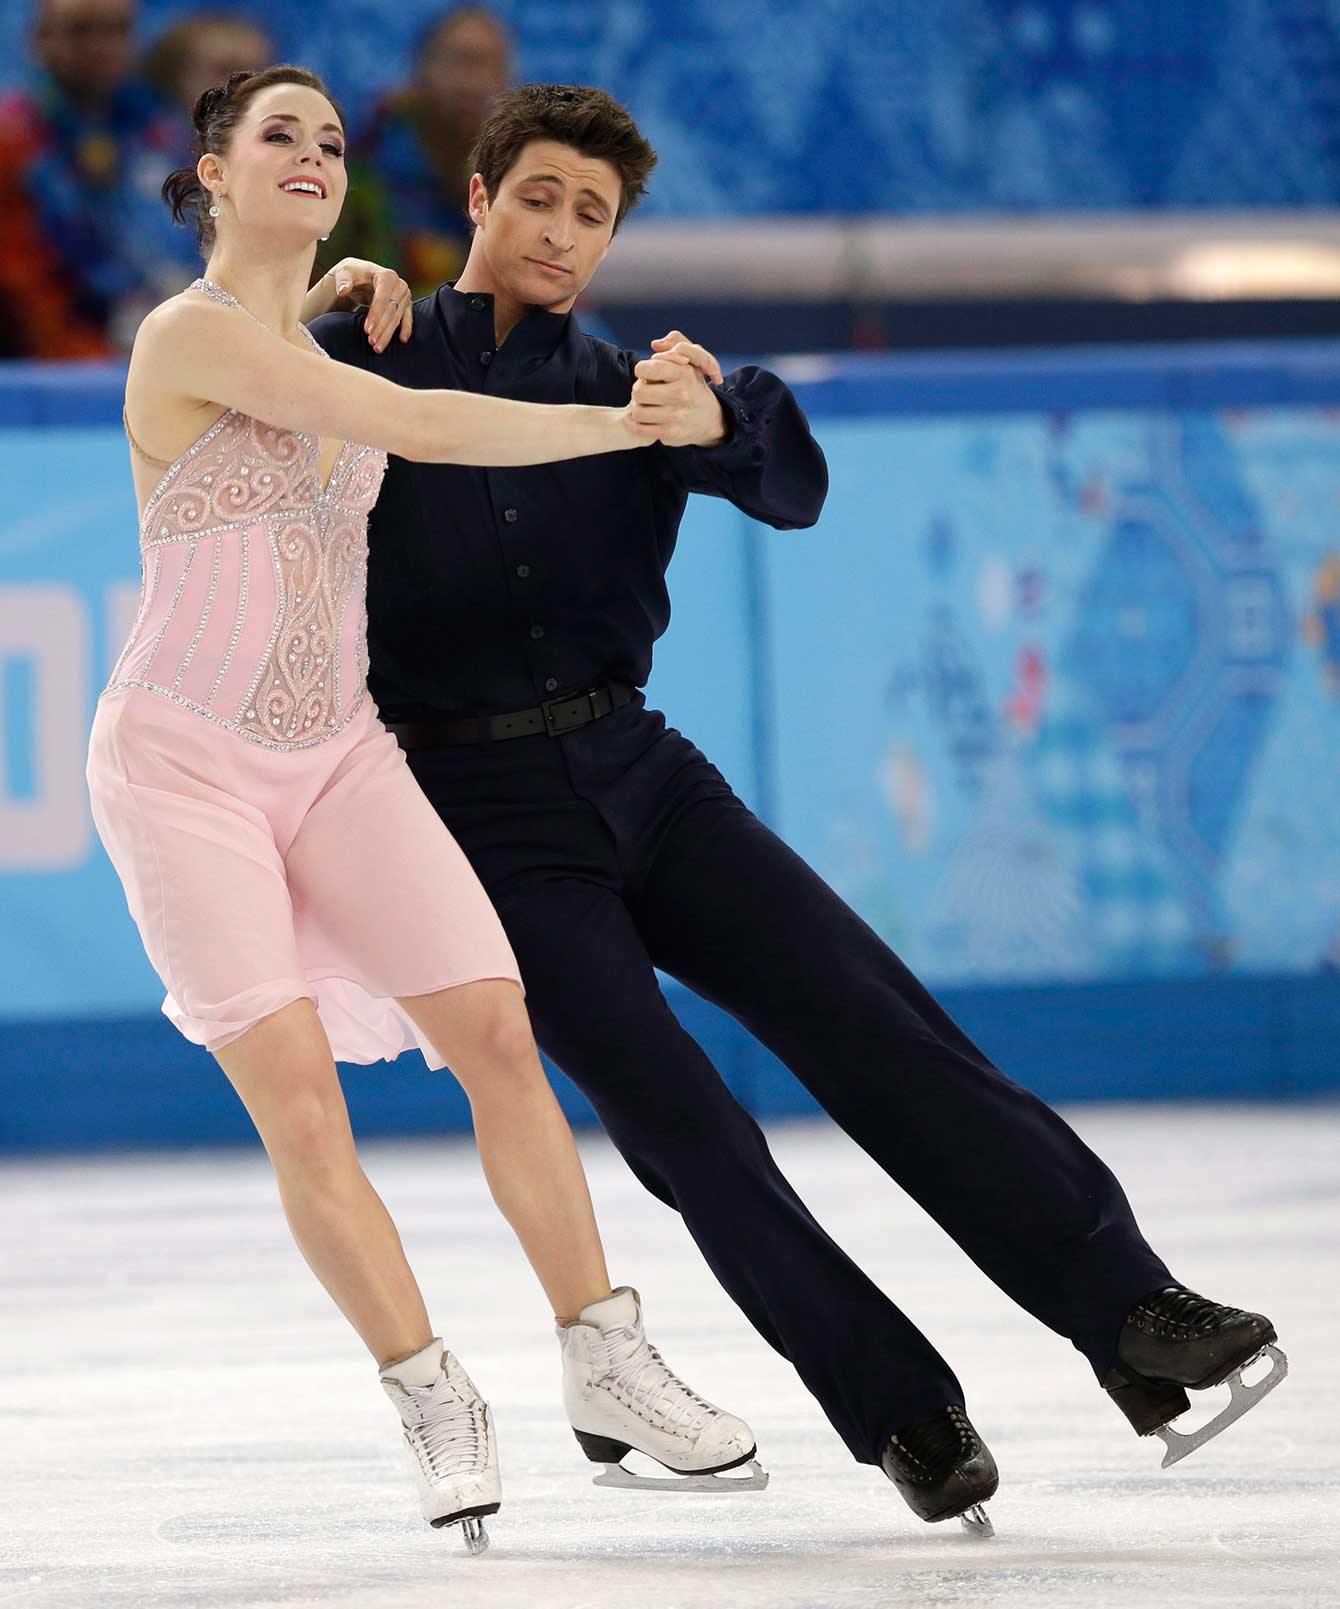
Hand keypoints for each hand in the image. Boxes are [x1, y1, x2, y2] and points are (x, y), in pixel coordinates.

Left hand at [327, 258, 412, 350]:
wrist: (361, 277)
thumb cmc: (351, 274)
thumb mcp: (343, 273)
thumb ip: (342, 280)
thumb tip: (343, 290)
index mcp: (386, 276)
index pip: (383, 297)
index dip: (376, 314)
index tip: (367, 330)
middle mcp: (399, 284)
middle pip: (391, 309)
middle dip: (381, 327)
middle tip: (371, 342)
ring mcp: (404, 295)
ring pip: (398, 318)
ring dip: (388, 333)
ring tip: (377, 347)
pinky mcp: (406, 304)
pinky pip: (407, 318)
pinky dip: (405, 329)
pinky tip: (402, 340)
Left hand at [630, 329, 726, 446]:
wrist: (710, 419)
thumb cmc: (695, 385)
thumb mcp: (693, 360)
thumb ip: (677, 343)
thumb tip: (655, 345)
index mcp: (684, 373)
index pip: (646, 368)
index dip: (641, 370)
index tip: (647, 374)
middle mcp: (681, 394)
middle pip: (638, 391)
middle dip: (638, 390)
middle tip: (646, 392)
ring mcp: (676, 416)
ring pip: (637, 411)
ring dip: (637, 407)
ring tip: (646, 405)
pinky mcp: (671, 434)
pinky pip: (640, 428)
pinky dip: (637, 424)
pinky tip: (645, 419)